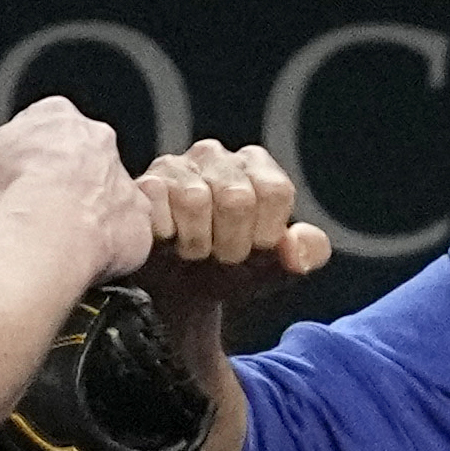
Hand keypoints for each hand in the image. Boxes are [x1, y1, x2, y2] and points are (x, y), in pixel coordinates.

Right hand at [0, 96, 152, 278]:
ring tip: (53, 242)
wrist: (48, 236)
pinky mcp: (137, 223)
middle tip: (28, 214)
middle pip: (77, 162)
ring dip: (85, 215)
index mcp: (57, 120)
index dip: (23, 157)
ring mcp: (121, 183)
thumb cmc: (8, 194)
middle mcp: (97, 144)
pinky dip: (110, 247)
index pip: (43, 130)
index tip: (9, 180)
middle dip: (57, 185)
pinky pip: (128, 234)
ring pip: (104, 197)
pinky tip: (83, 261)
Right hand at [136, 139, 333, 300]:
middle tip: (220, 255)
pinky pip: (159, 205)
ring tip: (193, 250)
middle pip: (237, 197)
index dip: (264, 233)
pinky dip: (166, 237)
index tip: (253, 250)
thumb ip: (306, 254)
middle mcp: (217, 156)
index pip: (274, 190)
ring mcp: (176, 165)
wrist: (178, 294)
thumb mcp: (277, 268)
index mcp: (257, 166)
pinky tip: (168, 241)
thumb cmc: (230, 272)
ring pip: (195, 200)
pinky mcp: (143, 182)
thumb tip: (296, 245)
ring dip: (196, 243)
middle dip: (231, 243)